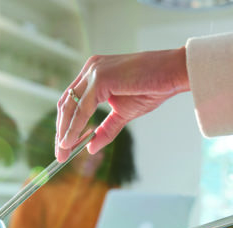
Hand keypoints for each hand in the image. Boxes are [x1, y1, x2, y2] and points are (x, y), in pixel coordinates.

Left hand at [55, 47, 189, 161]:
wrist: (173, 74)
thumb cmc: (153, 88)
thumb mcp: (124, 113)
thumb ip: (106, 129)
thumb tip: (90, 148)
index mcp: (94, 73)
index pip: (71, 101)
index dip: (65, 125)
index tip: (63, 146)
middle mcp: (90, 69)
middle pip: (65, 104)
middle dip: (60, 131)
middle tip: (59, 154)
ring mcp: (94, 71)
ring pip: (70, 106)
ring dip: (64, 132)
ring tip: (63, 152)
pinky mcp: (100, 78)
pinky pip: (82, 109)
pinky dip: (75, 127)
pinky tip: (71, 142)